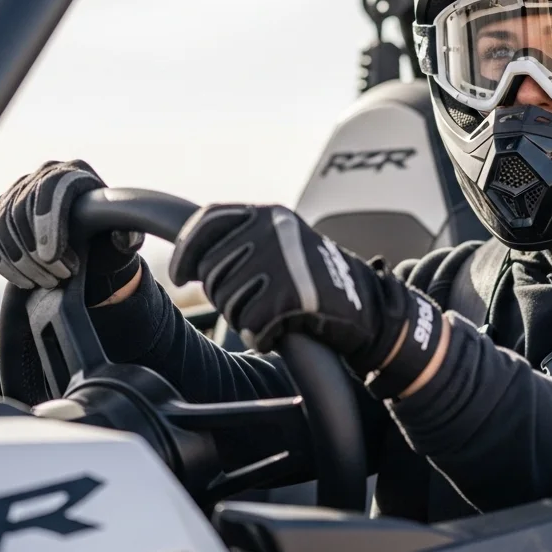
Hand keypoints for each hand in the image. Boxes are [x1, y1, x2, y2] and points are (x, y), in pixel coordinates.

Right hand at [0, 160, 143, 303]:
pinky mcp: (1, 210)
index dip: (49, 223)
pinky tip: (23, 281)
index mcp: (75, 172)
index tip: (52, 258)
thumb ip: (128, 238)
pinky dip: (2, 262)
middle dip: (35, 249)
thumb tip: (125, 239)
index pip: (53, 188)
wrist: (87, 242)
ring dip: (20, 260)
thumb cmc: (106, 238)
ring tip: (44, 282)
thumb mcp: (122, 237)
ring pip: (3, 223)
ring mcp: (18, 189)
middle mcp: (44, 173)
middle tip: (56, 278)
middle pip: (23, 207)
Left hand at [168, 203, 443, 398]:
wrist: (372, 308)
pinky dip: (261, 336)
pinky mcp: (290, 296)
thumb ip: (243, 241)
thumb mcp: (284, 243)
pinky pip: (250, 326)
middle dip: (224, 295)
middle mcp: (273, 231)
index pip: (207, 222)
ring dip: (244, 317)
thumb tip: (190, 260)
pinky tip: (281, 330)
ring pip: (228, 301)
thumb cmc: (319, 281)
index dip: (186, 251)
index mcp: (269, 214)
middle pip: (213, 271)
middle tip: (254, 304)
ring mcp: (282, 262)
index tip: (179, 275)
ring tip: (274, 313)